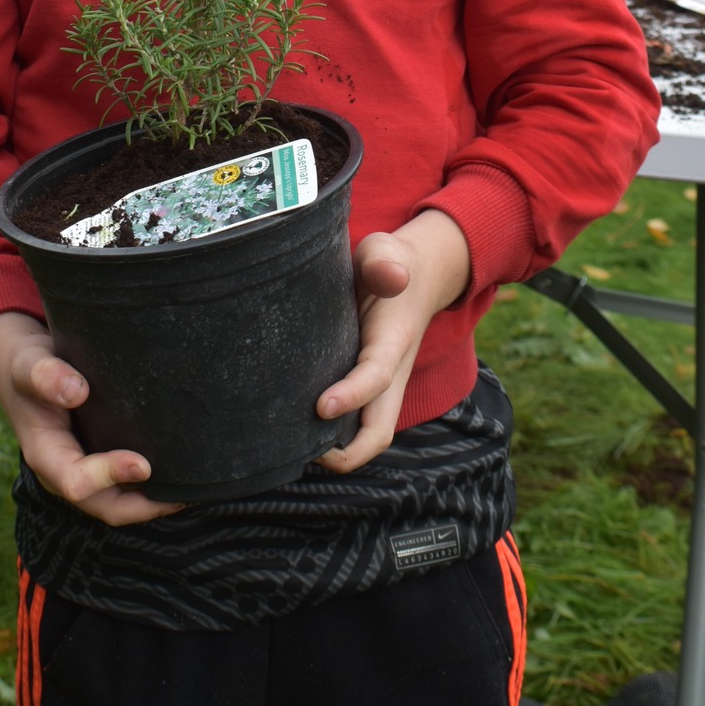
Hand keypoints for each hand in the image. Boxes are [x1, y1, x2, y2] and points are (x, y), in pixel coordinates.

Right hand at [0, 311, 182, 524]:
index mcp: (46, 456)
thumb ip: (45, 375)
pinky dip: (151, 487)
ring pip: (120, 502)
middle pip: (105, 506)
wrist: (29, 369)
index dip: (109, 476)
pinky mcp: (100, 462)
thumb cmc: (29, 367)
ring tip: (192, 490)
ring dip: (152, 502)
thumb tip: (76, 390)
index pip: (75, 481)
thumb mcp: (28, 365)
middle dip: (143, 507)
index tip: (143, 464)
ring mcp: (84, 471)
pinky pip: (126, 487)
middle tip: (183, 494)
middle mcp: (65, 472)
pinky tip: (181, 474)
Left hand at [315, 210, 470, 475]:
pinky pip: (353, 424)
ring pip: (365, 434)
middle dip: (347, 453)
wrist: (415, 275)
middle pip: (378, 431)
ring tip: (290, 450)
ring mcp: (380, 385)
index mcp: (394, 341)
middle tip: (302, 452)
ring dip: (336, 451)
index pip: (376, 377)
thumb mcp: (386, 252)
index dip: (352, 396)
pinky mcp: (366, 387)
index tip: (320, 406)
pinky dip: (331, 438)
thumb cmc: (389, 263)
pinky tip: (293, 434)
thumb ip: (385, 262)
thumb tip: (393, 276)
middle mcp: (390, 373)